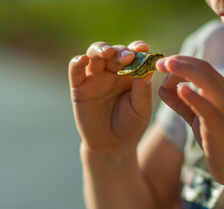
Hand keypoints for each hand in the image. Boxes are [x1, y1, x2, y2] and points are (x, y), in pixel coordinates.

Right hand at [69, 41, 152, 156]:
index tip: (142, 48)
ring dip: (100, 50)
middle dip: (121, 52)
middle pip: (114, 52)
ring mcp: (95, 78)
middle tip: (128, 57)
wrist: (111, 146)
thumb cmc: (130, 126)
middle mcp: (113, 72)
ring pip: (94, 55)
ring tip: (107, 52)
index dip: (137, 48)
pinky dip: (77, 62)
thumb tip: (147, 69)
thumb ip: (143, 90)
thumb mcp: (141, 109)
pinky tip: (82, 59)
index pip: (134, 55)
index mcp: (131, 74)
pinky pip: (76, 71)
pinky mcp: (79, 87)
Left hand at [156, 55, 223, 185]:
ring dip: (185, 70)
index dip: (180, 61)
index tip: (161, 63)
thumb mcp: (198, 118)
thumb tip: (162, 88)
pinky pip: (208, 108)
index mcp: (222, 91)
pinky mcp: (221, 126)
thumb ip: (182, 103)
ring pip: (207, 81)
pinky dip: (194, 96)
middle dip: (179, 62)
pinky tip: (181, 89)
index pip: (201, 67)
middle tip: (158, 63)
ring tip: (165, 65)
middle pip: (203, 68)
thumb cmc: (219, 141)